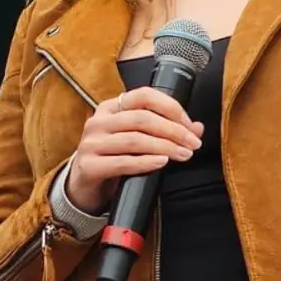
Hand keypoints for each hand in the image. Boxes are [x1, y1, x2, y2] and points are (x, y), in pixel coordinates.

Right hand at [64, 86, 203, 213]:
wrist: (84, 185)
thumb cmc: (113, 157)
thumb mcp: (135, 140)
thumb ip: (164, 131)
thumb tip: (197, 128)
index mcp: (110, 108)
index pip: (143, 95)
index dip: (170, 107)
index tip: (189, 123)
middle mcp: (98, 122)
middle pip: (141, 118)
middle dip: (173, 130)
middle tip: (192, 143)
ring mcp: (91, 143)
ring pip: (134, 140)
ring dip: (164, 146)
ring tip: (183, 154)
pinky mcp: (89, 165)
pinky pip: (122, 162)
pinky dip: (146, 162)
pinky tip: (161, 162)